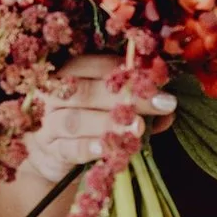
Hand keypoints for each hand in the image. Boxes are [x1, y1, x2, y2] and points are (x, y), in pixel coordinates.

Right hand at [21, 53, 176, 186]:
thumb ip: (137, 104)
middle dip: (126, 98)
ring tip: (138, 129)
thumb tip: (168, 109)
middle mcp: (54, 93)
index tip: (162, 83)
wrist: (51, 150)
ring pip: (75, 120)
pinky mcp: (49, 150)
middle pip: (86, 91)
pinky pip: (67, 148)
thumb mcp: (110, 106)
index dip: (131, 72)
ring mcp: (48, 122)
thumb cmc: (87, 119)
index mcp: (70, 71)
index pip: (99, 65)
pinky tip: (106, 149)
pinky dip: (87, 148)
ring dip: (108, 124)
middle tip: (161, 104)